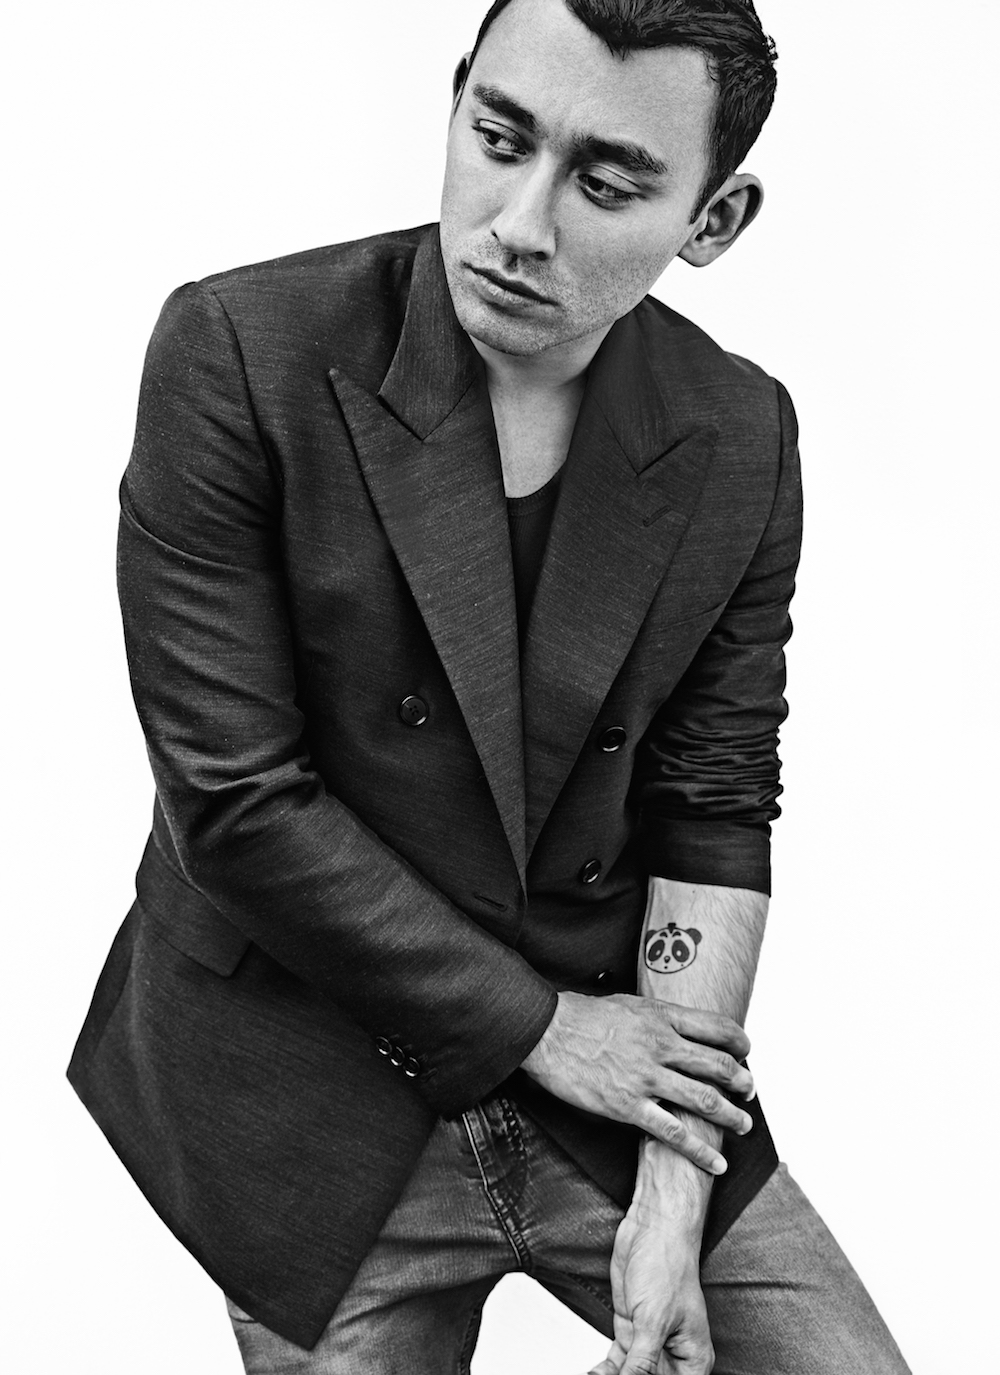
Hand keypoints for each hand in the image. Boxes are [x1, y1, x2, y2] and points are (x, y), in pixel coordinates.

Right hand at [521, 992, 752, 1173]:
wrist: (547, 1031)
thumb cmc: (582, 1015)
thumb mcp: (627, 1004)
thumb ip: (656, 1017)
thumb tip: (676, 1025)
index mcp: (661, 1018)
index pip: (716, 1027)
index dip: (738, 1041)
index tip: (746, 1051)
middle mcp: (661, 1046)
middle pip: (717, 1065)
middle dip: (742, 1081)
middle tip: (750, 1091)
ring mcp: (646, 1078)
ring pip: (704, 1101)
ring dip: (731, 1116)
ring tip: (744, 1126)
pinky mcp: (628, 1106)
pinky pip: (674, 1133)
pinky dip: (700, 1151)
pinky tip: (716, 1162)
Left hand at [587, 1198, 711, 1374]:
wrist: (652, 1229)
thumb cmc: (668, 1264)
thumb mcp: (653, 1322)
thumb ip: (642, 1364)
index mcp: (692, 1360)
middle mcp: (673, 1355)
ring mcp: (650, 1343)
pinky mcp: (632, 1330)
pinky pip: (619, 1361)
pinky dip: (606, 1370)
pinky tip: (595, 1372)